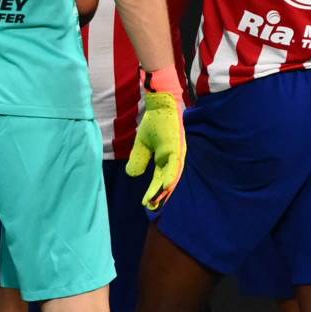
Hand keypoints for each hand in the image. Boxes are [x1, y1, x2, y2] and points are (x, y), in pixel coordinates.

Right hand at [126, 71, 186, 208]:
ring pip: (172, 175)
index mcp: (164, 159)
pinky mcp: (178, 146)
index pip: (158, 179)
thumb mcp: (142, 144)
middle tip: (153, 207)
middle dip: (159, 195)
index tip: (146, 203)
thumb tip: (132, 174)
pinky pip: (175, 163)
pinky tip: (167, 185)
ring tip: (158, 201)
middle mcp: (171, 159)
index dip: (153, 191)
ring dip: (166, 189)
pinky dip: (172, 174)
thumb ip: (138, 158)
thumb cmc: (155, 122)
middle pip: (166, 180)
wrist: (160, 104)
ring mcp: (175, 153)